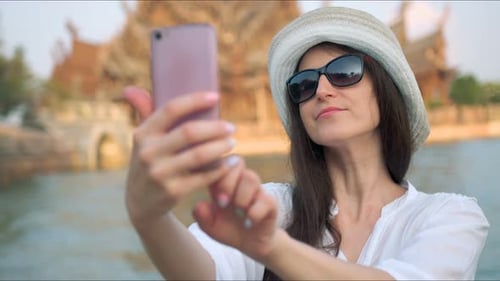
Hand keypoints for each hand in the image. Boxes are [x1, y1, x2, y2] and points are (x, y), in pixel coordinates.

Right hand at [123, 86, 237, 229]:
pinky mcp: (173, 192)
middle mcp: (148, 152)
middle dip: (215, 128)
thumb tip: (131, 89)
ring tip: (232, 143)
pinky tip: (231, 162)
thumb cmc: (149, 162)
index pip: (170, 109)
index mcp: (142, 134)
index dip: (195, 100)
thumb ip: (144, 113)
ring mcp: (160, 173)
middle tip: (231, 127)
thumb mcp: (142, 141)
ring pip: (199, 155)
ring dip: (221, 147)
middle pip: (189, 132)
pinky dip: (221, 168)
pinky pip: (204, 177)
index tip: (215, 96)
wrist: (140, 204)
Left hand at [193, 159, 279, 260]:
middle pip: (237, 162)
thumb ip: (201, 215)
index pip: (220, 161)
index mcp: (224, 180)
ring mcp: (258, 190)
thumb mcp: (209, 225)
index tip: (210, 193)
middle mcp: (242, 181)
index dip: (213, 171)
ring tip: (238, 214)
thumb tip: (200, 205)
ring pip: (251, 178)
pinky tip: (248, 224)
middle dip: (226, 183)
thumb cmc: (227, 228)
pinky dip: (254, 214)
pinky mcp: (271, 203)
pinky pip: (265, 200)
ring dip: (241, 197)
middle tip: (222, 203)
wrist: (249, 244)